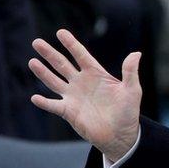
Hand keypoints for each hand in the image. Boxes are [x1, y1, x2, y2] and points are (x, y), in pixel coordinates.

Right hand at [29, 29, 141, 161]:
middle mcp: (81, 83)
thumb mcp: (132, 91)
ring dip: (43, 73)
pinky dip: (44, 102)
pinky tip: (34, 98)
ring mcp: (73, 96)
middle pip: (62, 65)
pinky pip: (53, 105)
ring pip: (54, 81)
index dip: (71, 44)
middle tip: (36, 42)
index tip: (60, 32)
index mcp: (96, 74)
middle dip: (50, 54)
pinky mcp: (68, 112)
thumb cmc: (128, 112)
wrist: (121, 135)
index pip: (81, 55)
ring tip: (32, 62)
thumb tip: (136, 53)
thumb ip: (130, 72)